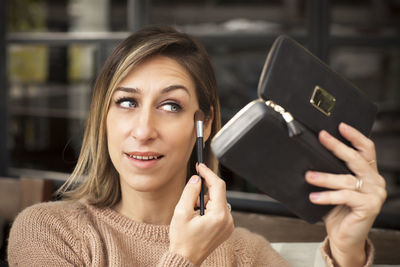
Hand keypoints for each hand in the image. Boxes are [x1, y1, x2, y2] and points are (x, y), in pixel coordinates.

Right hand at [169, 163, 233, 264]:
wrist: (186, 259)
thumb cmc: (182, 240)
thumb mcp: (181, 212)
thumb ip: (190, 192)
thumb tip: (196, 178)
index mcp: (219, 216)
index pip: (218, 186)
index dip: (208, 173)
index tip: (200, 166)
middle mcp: (228, 220)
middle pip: (218, 193)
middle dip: (202, 192)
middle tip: (189, 202)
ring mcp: (228, 225)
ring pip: (217, 201)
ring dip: (204, 202)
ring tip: (192, 215)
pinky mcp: (226, 228)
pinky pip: (218, 210)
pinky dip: (208, 209)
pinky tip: (198, 219)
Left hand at [305, 123, 386, 266]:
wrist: (344, 237)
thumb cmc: (338, 211)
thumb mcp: (335, 188)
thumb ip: (332, 173)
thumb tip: (310, 158)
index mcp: (368, 173)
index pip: (366, 149)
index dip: (355, 136)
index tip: (340, 126)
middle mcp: (375, 181)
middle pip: (356, 159)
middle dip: (337, 146)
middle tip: (322, 137)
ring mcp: (375, 194)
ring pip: (346, 179)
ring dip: (324, 177)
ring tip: (308, 176)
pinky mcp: (369, 206)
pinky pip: (344, 196)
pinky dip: (327, 196)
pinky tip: (314, 196)